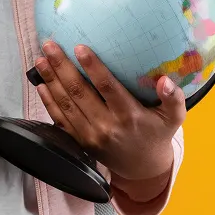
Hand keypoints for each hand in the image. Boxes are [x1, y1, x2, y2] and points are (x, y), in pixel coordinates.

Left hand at [29, 40, 183, 182]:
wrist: (142, 168)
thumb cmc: (157, 134)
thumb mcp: (173, 118)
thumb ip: (174, 98)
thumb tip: (165, 81)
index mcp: (129, 115)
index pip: (107, 88)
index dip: (93, 67)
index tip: (79, 47)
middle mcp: (106, 125)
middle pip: (79, 93)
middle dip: (62, 67)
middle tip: (50, 45)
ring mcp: (90, 135)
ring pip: (66, 105)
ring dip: (50, 80)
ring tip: (41, 59)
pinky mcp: (79, 142)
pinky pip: (60, 120)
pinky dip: (48, 102)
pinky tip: (41, 84)